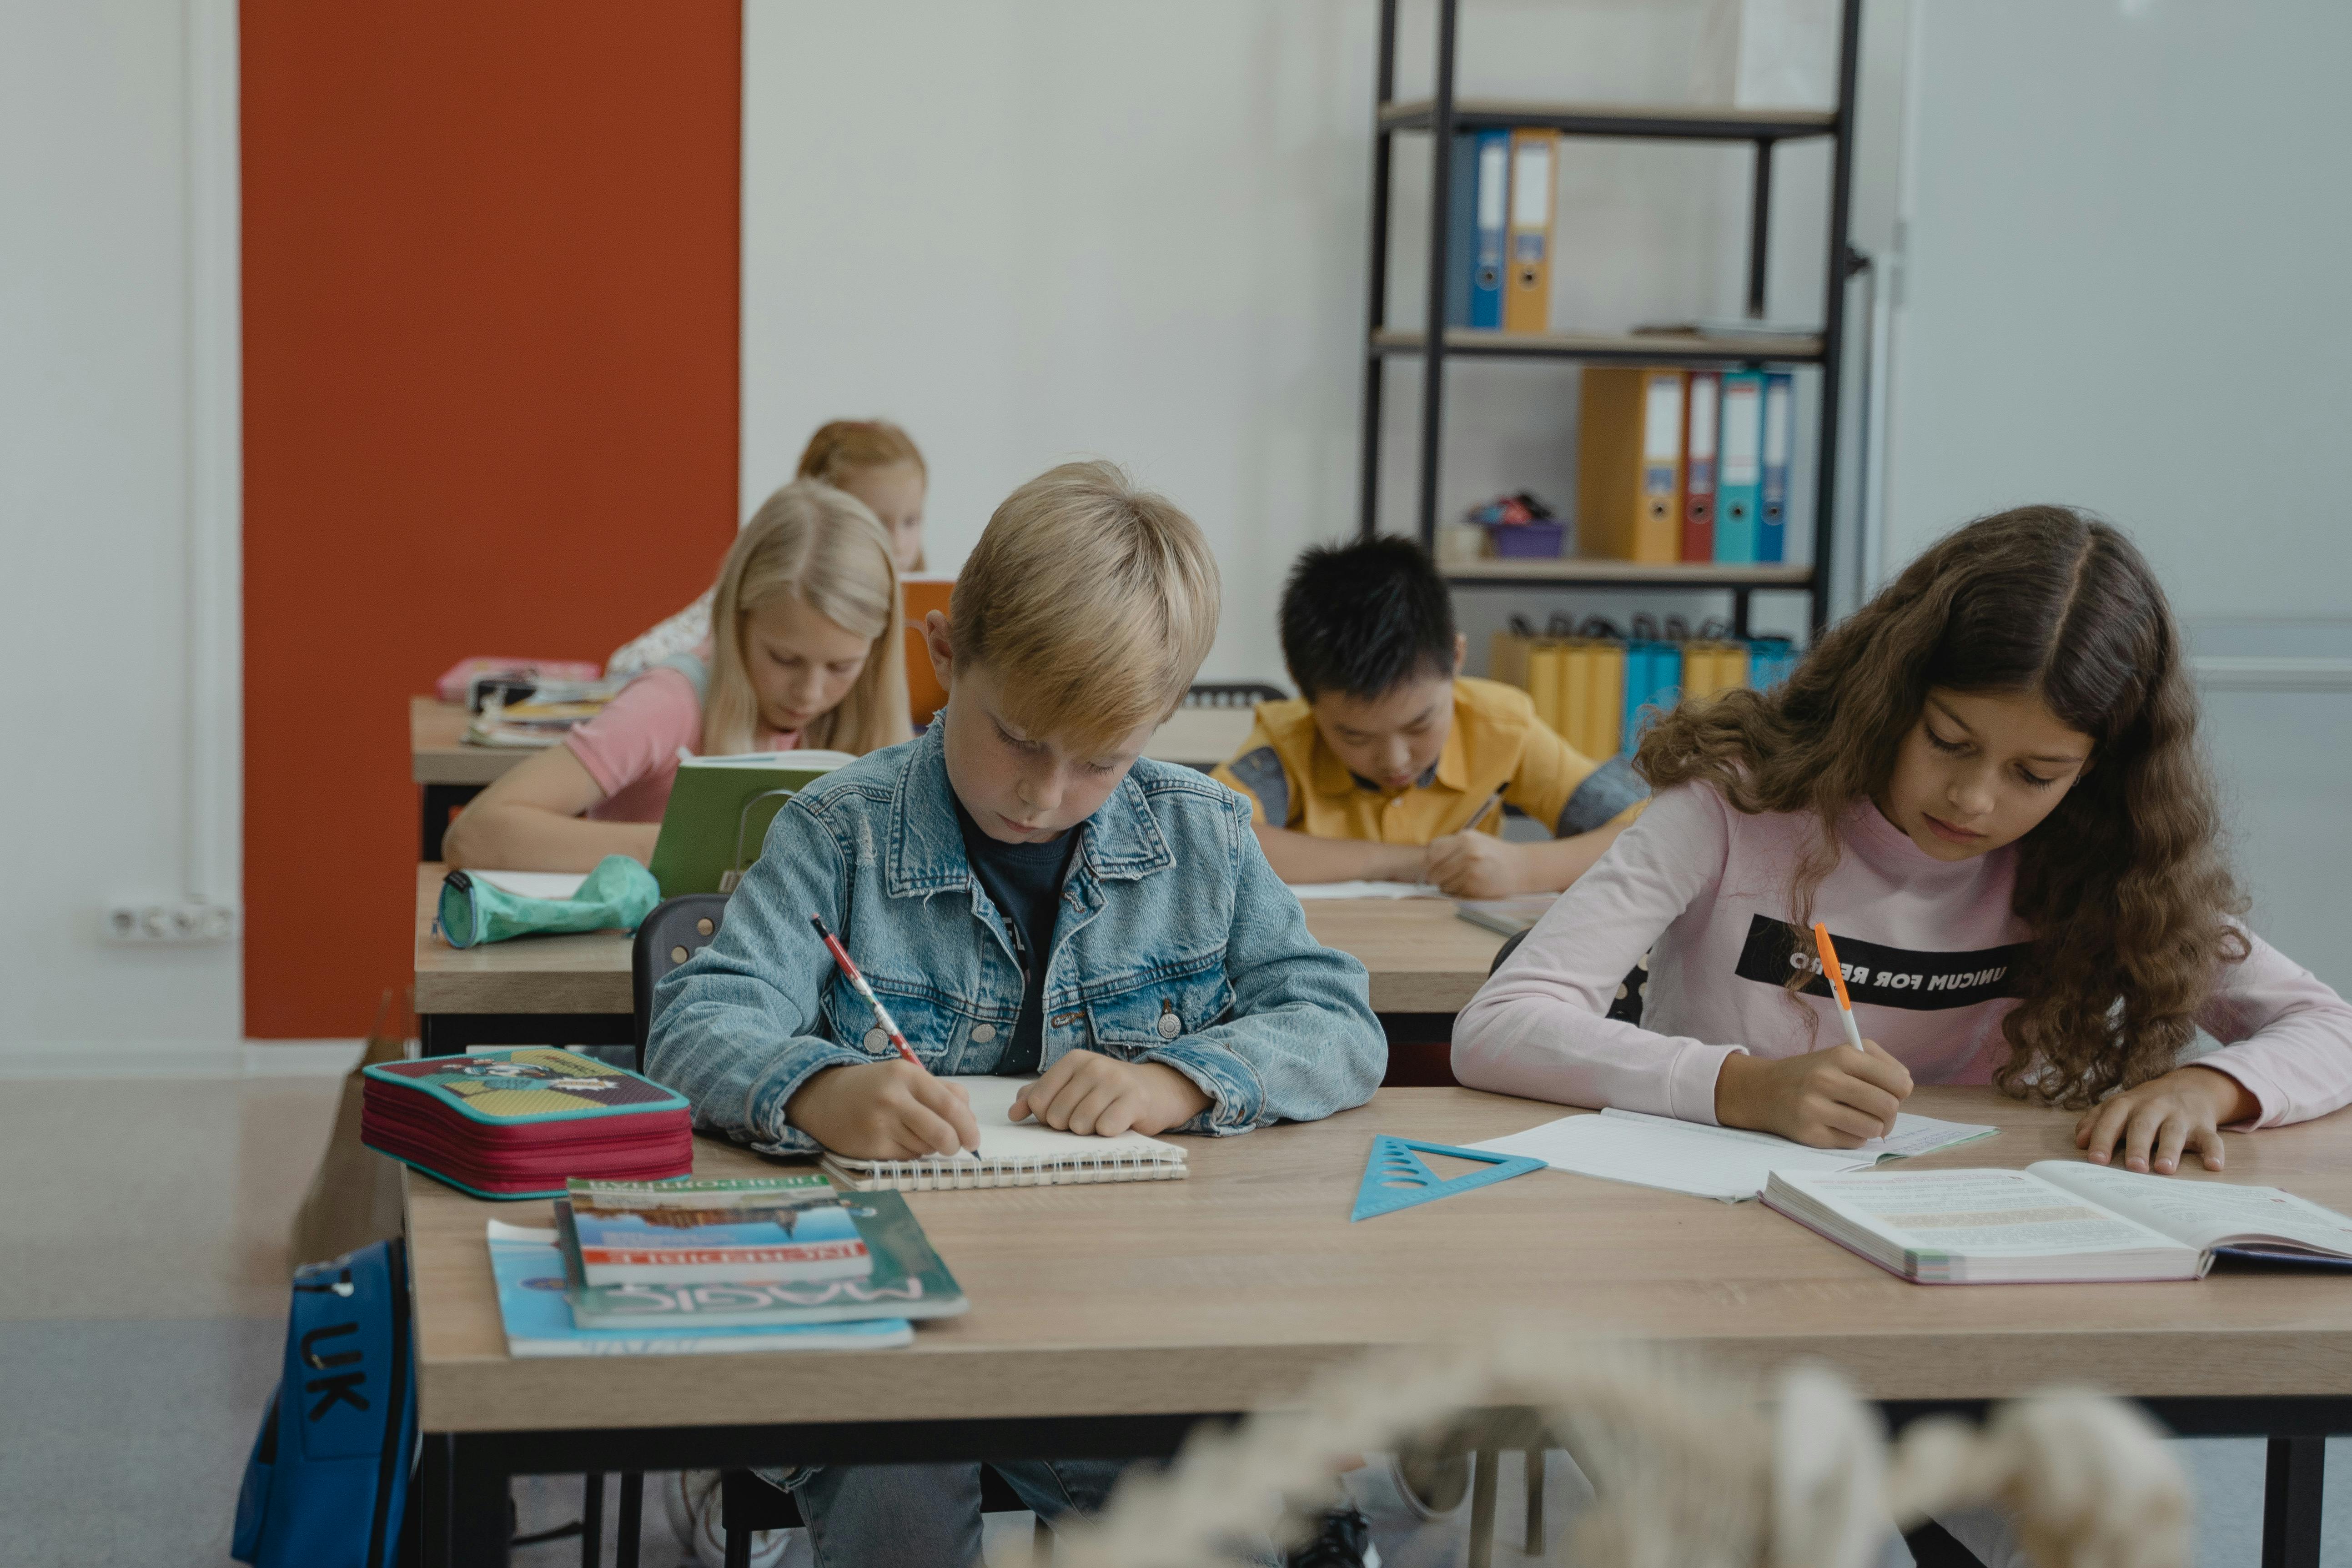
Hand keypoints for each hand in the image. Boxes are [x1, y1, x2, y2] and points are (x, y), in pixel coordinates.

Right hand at [787, 1060, 980, 1159]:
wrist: (823, 1098)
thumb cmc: (873, 1087)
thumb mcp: (905, 1077)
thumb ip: (941, 1092)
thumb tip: (970, 1120)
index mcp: (907, 1075)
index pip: (951, 1105)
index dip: (969, 1126)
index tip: (973, 1139)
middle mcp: (893, 1098)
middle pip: (942, 1132)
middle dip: (955, 1144)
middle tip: (955, 1147)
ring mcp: (880, 1124)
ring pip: (926, 1147)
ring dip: (929, 1146)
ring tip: (914, 1133)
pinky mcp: (871, 1148)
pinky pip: (907, 1157)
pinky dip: (910, 1153)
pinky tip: (896, 1140)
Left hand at [1010, 1052, 1210, 1136]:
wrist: (1158, 1091)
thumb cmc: (1109, 1093)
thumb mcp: (1074, 1088)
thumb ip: (1039, 1096)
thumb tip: (1013, 1113)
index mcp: (1073, 1060)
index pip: (1038, 1101)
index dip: (1047, 1117)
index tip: (1067, 1112)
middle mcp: (1093, 1065)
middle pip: (1056, 1116)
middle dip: (1069, 1126)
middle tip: (1090, 1116)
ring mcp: (1115, 1081)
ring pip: (1079, 1125)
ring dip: (1090, 1131)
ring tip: (1104, 1118)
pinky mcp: (1135, 1100)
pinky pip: (1105, 1128)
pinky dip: (1109, 1133)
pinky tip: (1119, 1123)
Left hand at [1423, 831, 1525, 896]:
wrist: (1520, 867)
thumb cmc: (1493, 854)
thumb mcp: (1474, 840)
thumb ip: (1451, 847)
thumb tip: (1427, 861)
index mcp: (1465, 838)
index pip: (1433, 851)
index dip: (1429, 862)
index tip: (1431, 868)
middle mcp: (1468, 852)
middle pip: (1435, 869)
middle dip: (1434, 877)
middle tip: (1438, 880)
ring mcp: (1472, 870)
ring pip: (1443, 883)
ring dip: (1446, 886)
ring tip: (1457, 882)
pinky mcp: (1476, 886)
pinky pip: (1455, 893)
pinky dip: (1457, 892)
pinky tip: (1467, 887)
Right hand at [1714, 1039, 1913, 1147]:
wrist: (1764, 1090)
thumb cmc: (1813, 1072)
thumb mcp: (1842, 1054)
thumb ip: (1879, 1064)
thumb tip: (1905, 1086)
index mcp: (1842, 1055)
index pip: (1898, 1081)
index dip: (1901, 1091)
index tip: (1891, 1092)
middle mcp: (1827, 1079)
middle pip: (1888, 1107)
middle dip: (1890, 1114)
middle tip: (1878, 1112)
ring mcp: (1816, 1108)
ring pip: (1873, 1128)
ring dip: (1872, 1127)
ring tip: (1859, 1119)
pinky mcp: (1810, 1134)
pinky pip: (1854, 1142)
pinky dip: (1853, 1136)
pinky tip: (1838, 1125)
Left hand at [2074, 1065, 2256, 1174]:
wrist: (2189, 1085)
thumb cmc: (2144, 1104)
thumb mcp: (2118, 1106)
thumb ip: (2096, 1121)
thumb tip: (2080, 1141)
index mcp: (2128, 1104)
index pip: (2111, 1119)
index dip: (2102, 1138)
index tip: (2095, 1160)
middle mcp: (2154, 1107)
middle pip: (2143, 1125)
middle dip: (2137, 1146)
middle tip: (2133, 1168)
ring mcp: (2181, 1115)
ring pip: (2174, 1131)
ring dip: (2170, 1150)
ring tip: (2164, 1169)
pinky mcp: (2205, 1125)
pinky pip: (2211, 1138)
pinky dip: (2214, 1152)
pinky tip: (2213, 1166)